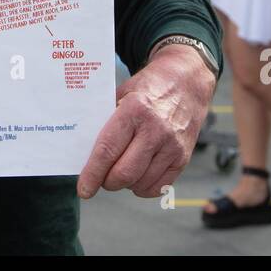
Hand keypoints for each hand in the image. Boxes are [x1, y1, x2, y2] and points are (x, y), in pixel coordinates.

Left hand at [77, 44, 214, 199]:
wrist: (186, 82)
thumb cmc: (148, 88)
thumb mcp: (123, 93)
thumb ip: (105, 120)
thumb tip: (84, 151)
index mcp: (134, 110)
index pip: (108, 150)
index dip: (93, 173)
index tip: (84, 189)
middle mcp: (155, 129)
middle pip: (124, 173)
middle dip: (107, 182)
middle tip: (101, 178)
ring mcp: (172, 145)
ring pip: (141, 183)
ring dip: (125, 185)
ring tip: (120, 172)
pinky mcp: (183, 157)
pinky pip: (159, 187)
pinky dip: (144, 188)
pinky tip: (138, 176)